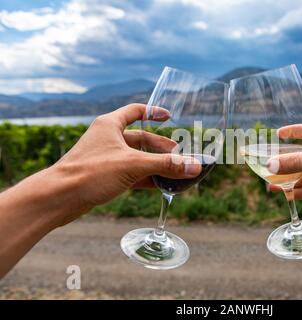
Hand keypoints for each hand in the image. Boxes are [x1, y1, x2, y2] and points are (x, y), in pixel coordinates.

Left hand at [51, 103, 201, 223]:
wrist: (58, 198)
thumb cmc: (90, 173)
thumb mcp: (133, 165)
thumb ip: (166, 165)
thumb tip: (194, 166)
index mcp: (110, 125)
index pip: (135, 111)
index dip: (153, 112)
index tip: (169, 117)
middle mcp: (107, 139)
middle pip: (140, 138)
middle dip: (160, 147)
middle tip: (179, 155)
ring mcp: (105, 158)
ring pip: (136, 158)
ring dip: (154, 164)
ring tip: (173, 171)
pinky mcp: (103, 176)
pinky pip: (130, 173)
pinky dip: (145, 178)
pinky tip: (159, 185)